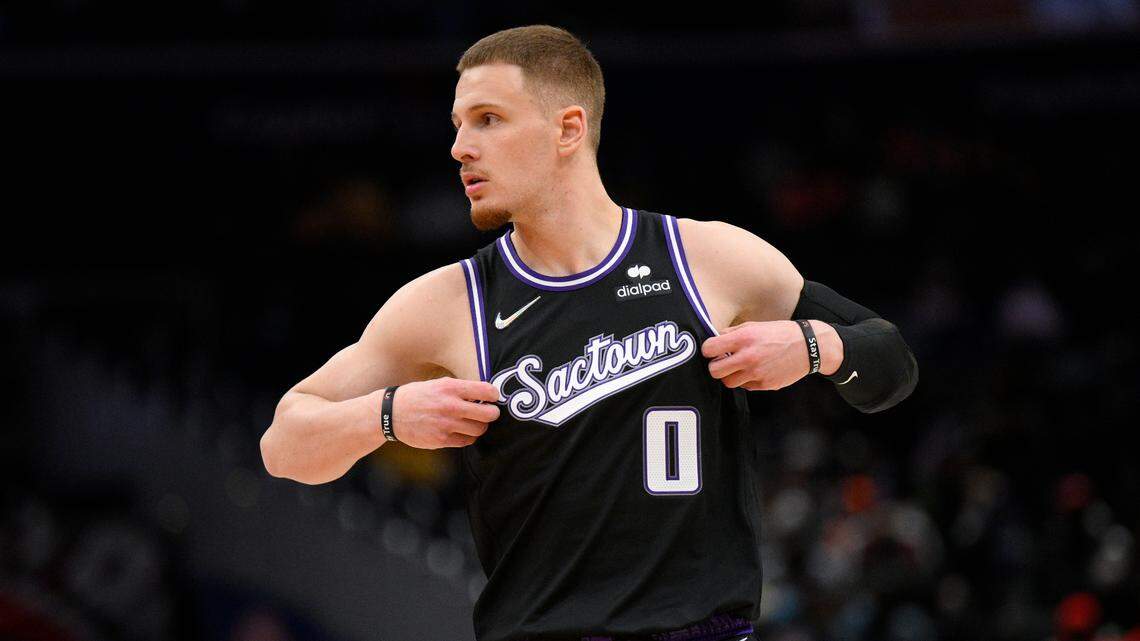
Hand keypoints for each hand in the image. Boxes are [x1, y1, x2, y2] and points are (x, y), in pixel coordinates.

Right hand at [387, 377, 500, 448]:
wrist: (391, 413)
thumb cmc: (416, 396)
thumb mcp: (437, 384)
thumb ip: (459, 388)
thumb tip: (484, 394)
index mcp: (450, 388)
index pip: (486, 391)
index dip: (494, 395)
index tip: (493, 397)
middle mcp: (450, 406)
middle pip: (489, 414)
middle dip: (493, 413)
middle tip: (490, 412)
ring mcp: (446, 425)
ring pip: (480, 429)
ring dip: (481, 426)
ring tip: (475, 422)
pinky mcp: (441, 440)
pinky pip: (466, 441)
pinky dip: (468, 437)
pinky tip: (462, 431)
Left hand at [700, 320, 827, 390]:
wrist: (808, 347)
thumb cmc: (780, 333)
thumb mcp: (754, 325)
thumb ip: (732, 334)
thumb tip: (714, 342)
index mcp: (744, 338)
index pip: (709, 349)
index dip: (708, 350)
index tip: (712, 350)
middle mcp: (749, 357)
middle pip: (714, 371)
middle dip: (716, 366)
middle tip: (723, 361)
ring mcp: (757, 373)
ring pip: (728, 383)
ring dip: (730, 375)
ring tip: (739, 367)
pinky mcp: (765, 385)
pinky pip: (745, 386)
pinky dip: (746, 380)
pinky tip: (756, 370)